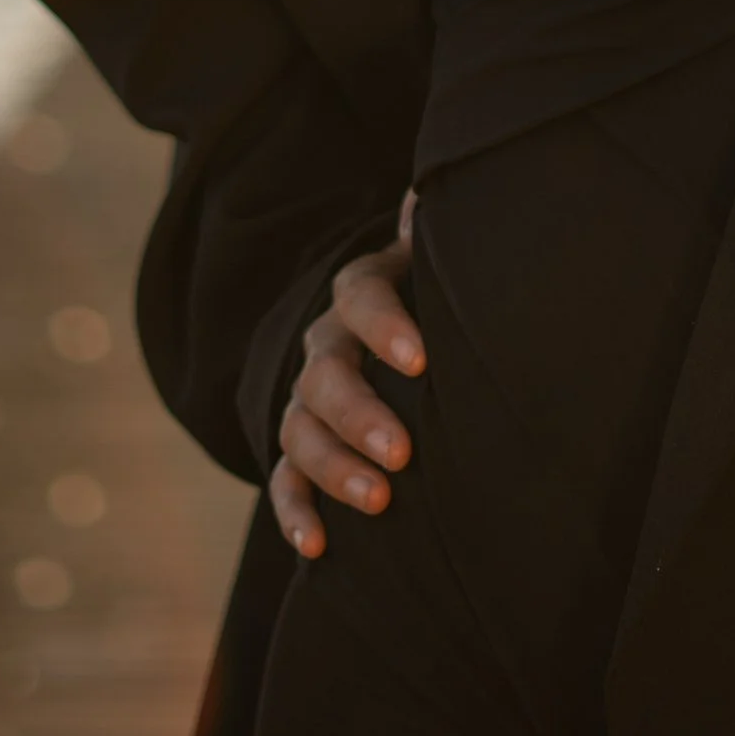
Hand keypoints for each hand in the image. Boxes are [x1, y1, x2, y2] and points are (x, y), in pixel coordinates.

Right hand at [269, 193, 425, 557]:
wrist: (411, 342)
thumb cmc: (445, 300)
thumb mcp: (449, 264)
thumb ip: (447, 235)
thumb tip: (439, 188)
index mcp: (367, 290)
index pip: (361, 293)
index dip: (385, 324)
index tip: (422, 360)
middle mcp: (328, 343)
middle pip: (325, 373)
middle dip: (358, 413)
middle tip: (402, 452)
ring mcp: (308, 398)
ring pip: (300, 428)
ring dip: (333, 468)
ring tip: (378, 501)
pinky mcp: (302, 449)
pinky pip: (285, 479)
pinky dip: (296, 513)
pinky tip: (318, 547)